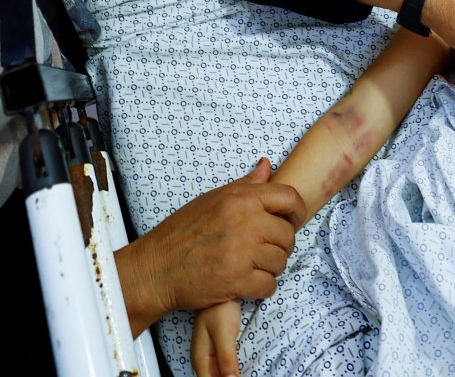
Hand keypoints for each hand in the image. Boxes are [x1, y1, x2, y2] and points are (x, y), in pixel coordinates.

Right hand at [115, 158, 305, 334]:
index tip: (293, 220)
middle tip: (265, 249)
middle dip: (281, 244)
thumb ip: (244, 186)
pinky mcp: (238, 281)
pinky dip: (262, 287)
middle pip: (288, 234)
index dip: (297, 211)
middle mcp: (244, 222)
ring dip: (272, 267)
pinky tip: (247, 282)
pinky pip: (269, 285)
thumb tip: (266, 166)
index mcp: (239, 199)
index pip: (288, 197)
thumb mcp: (211, 199)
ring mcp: (242, 253)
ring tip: (253, 266)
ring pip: (281, 261)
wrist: (157, 268)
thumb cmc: (181, 232)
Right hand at [191, 300, 243, 376]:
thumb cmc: (220, 308)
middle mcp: (204, 361)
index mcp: (201, 360)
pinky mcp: (221, 350)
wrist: (222, 287)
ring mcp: (212, 356)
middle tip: (245, 374)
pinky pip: (226, 368)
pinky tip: (243, 370)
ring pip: (221, 376)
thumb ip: (226, 358)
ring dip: (232, 376)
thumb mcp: (224, 332)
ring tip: (246, 373)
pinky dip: (234, 371)